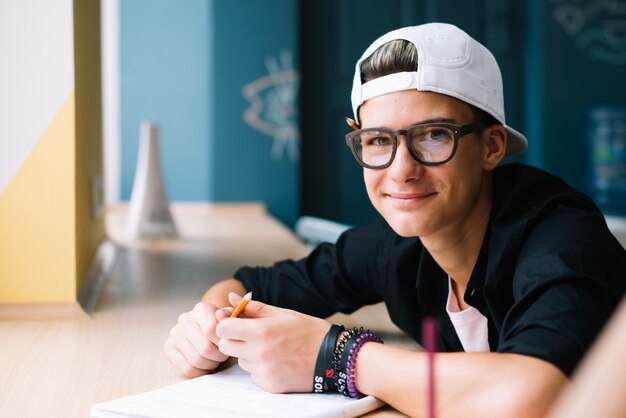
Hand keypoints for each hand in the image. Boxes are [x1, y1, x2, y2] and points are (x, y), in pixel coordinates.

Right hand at [164, 302, 229, 376]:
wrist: (206, 327)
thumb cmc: (222, 325)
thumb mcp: (231, 318)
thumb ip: (231, 316)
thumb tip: (221, 315)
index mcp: (201, 309)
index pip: (212, 330)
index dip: (223, 343)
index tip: (229, 344)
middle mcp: (185, 319)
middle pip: (205, 348)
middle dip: (219, 356)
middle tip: (224, 355)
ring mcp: (175, 334)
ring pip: (196, 360)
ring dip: (211, 364)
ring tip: (215, 359)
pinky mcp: (169, 348)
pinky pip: (187, 368)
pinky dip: (200, 371)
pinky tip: (206, 365)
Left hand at [216, 293, 330, 392]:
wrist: (332, 357)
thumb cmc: (308, 331)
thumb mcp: (282, 313)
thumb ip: (254, 307)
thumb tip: (232, 297)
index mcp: (261, 331)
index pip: (222, 328)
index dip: (227, 324)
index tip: (237, 323)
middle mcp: (259, 353)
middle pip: (226, 346)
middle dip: (234, 340)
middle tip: (252, 336)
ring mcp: (264, 371)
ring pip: (240, 361)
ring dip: (248, 354)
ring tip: (270, 348)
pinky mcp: (270, 385)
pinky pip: (253, 375)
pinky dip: (260, 368)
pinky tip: (277, 361)